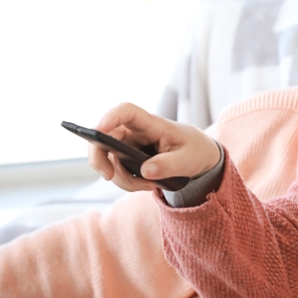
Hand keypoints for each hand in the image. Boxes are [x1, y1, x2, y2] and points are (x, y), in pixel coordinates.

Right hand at [88, 103, 219, 191]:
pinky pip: (118, 170)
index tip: (98, 131)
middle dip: (100, 157)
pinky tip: (148, 185)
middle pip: (105, 136)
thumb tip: (145, 171)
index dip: (110, 117)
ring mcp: (130, 144)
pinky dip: (128, 182)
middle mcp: (136, 131)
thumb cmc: (195, 150)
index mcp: (153, 124)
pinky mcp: (129, 158)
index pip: (127, 112)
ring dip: (122, 177)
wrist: (199, 156)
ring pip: (110, 158)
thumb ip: (170, 165)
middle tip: (108, 176)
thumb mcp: (189, 159)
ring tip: (149, 185)